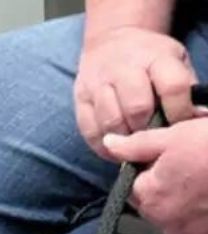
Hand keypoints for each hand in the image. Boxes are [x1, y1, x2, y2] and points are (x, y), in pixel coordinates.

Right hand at [76, 26, 198, 157]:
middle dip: (148, 129)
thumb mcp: (176, 61)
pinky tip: (115, 149)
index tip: (180, 125)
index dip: (180, 111)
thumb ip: (188, 88)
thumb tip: (200, 116)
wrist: (110, 41)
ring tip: (133, 146)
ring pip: (110, 122)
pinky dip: (102, 146)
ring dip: (125, 140)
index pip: (173, 87)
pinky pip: (89, 129)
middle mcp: (123, 68)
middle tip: (153, 138)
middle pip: (137, 108)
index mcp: (155, 57)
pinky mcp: (79, 98)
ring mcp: (97, 83)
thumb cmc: (150, 57)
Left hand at [105, 121, 207, 233]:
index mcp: (149, 197)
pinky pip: (196, 226)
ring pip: (176, 214)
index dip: (152, 167)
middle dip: (168, 185)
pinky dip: (202, 212)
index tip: (173, 156)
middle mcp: (164, 221)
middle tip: (194, 164)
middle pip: (154, 202)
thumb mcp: (175, 136)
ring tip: (204, 178)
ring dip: (186, 200)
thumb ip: (137, 145)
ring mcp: (189, 233)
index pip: (136, 184)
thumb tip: (108, 144)